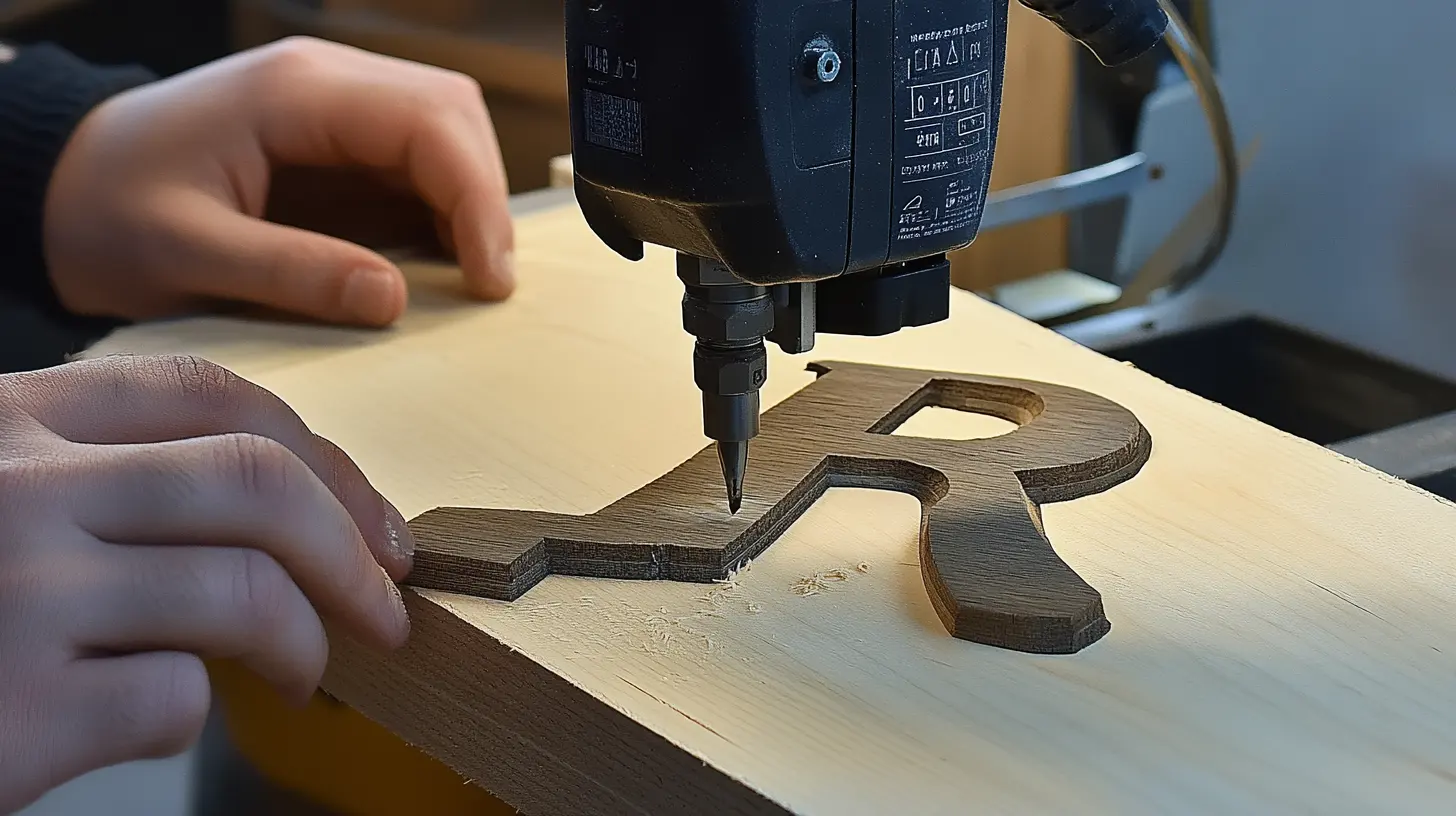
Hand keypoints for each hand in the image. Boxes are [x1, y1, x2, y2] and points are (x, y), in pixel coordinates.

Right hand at [0, 354, 413, 812]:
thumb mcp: (0, 494)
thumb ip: (101, 478)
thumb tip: (292, 509)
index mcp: (10, 420)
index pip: (207, 393)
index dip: (322, 455)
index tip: (373, 520)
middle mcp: (14, 485)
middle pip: (255, 481)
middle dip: (353, 547)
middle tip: (387, 605)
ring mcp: (13, 590)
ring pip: (243, 591)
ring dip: (305, 640)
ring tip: (305, 672)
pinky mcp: (12, 708)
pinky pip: (172, 698)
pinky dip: (193, 715)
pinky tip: (148, 720)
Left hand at [42, 36, 514, 327]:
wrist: (59, 187)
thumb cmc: (107, 212)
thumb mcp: (186, 253)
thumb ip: (293, 272)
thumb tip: (394, 299)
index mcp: (294, 92)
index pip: (429, 121)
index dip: (476, 199)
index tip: (488, 279)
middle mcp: (326, 84)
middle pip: (453, 115)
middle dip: (484, 200)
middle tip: (488, 285)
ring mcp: (335, 110)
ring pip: (446, 136)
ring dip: (470, 204)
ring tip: (470, 279)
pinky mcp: (336, 145)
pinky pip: (416, 166)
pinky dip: (442, 213)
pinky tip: (437, 265)